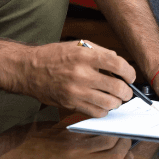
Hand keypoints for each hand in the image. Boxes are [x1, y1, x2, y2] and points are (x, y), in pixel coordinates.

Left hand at [7, 130, 134, 158]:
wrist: (25, 151)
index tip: (129, 158)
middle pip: (116, 155)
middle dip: (125, 146)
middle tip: (124, 140)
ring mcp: (75, 148)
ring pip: (108, 138)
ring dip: (116, 133)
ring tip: (115, 131)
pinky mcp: (71, 132)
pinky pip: (95, 127)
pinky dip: (102, 125)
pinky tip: (101, 124)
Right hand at [21, 41, 135, 117]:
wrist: (28, 69)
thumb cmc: (53, 56)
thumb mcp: (77, 45)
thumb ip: (100, 53)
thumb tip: (119, 64)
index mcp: (85, 56)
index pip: (118, 65)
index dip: (129, 72)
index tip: (130, 76)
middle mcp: (81, 74)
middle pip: (117, 88)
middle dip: (127, 91)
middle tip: (126, 91)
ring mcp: (76, 91)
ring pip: (109, 103)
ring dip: (116, 102)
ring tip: (114, 97)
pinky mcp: (71, 103)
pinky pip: (96, 112)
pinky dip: (103, 110)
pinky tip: (101, 103)